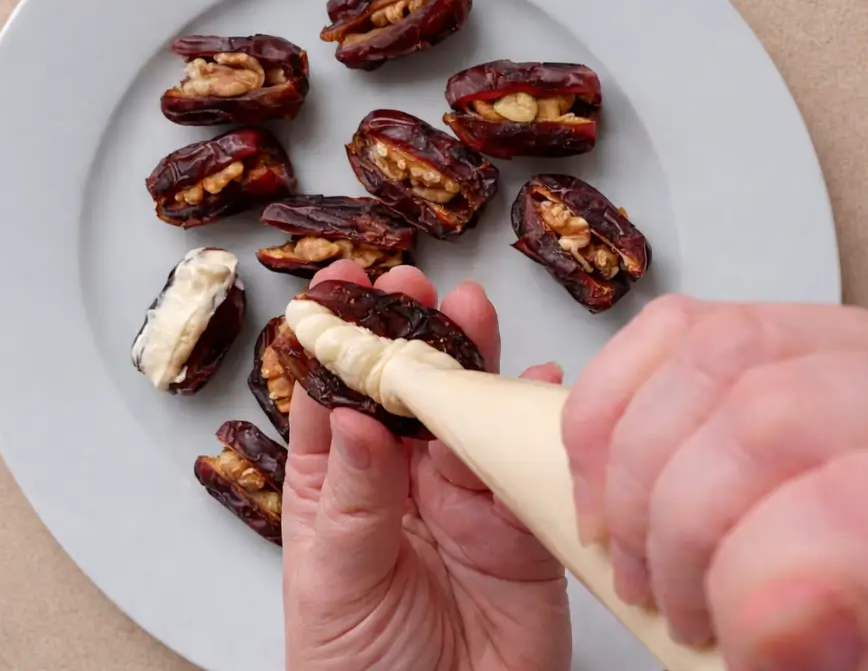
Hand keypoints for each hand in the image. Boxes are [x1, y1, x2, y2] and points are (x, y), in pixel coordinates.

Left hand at [281, 261, 571, 670]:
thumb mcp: (335, 580)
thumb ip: (352, 498)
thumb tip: (354, 417)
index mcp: (338, 489)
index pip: (332, 401)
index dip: (334, 342)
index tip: (336, 288)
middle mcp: (401, 484)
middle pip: (407, 394)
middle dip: (409, 335)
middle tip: (410, 286)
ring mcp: (463, 501)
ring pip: (468, 416)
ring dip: (471, 362)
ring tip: (472, 312)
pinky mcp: (519, 527)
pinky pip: (525, 467)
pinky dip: (533, 426)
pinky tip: (535, 387)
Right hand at [563, 295, 867, 669]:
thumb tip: (776, 622)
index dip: (755, 581)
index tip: (724, 645)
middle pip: (777, 410)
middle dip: (679, 521)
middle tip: (679, 609)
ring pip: (727, 345)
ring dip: (637, 455)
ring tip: (637, 546)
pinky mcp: (849, 338)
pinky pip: (709, 321)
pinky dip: (630, 386)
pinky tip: (619, 461)